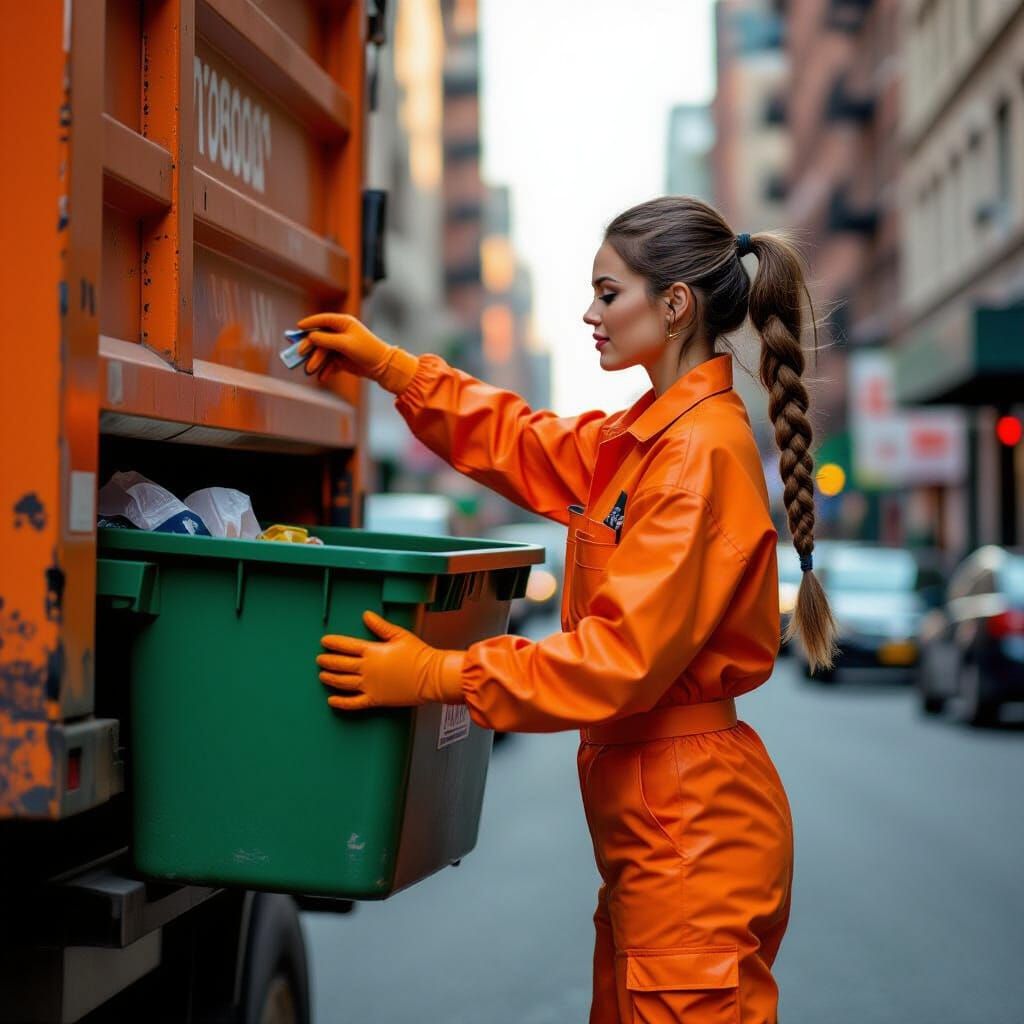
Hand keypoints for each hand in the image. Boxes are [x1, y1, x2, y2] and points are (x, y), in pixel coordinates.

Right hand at [296, 313, 417, 392]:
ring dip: (316, 361)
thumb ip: (326, 340)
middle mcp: (341, 333)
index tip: (298, 327)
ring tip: (310, 371)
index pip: (323, 320)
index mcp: (343, 323)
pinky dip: (325, 370)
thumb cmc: (366, 350)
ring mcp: (341, 346)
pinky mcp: (342, 359)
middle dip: (310, 347)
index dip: (310, 323)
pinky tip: (321, 377)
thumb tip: (310, 337)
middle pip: (319, 338)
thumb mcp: (344, 344)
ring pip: (323, 352)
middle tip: (299, 354)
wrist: (382, 367)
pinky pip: (329, 363)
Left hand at [317, 610, 465, 710]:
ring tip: (322, 676)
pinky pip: (354, 703)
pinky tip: (332, 701)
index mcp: (373, 652)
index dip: (333, 643)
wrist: (432, 676)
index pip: (347, 645)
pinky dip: (341, 703)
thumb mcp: (400, 635)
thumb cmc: (420, 655)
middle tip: (320, 659)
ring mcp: (370, 686)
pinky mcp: (376, 700)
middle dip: (328, 661)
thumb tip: (366, 615)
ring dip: (331, 679)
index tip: (324, 641)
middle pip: (341, 664)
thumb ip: (380, 626)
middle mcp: (368, 669)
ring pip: (343, 683)